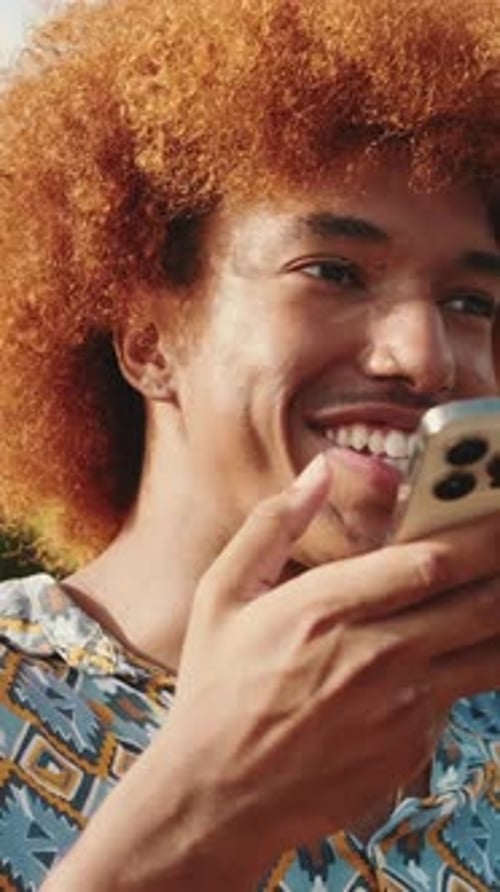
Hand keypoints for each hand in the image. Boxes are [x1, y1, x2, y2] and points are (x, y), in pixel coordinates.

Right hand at [170, 453, 499, 857]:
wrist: (217, 795)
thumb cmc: (216, 688)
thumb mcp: (221, 595)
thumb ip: (271, 525)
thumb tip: (318, 473)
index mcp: (326, 608)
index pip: (431, 560)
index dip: (480, 532)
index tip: (497, 509)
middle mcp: (375, 656)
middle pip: (479, 602)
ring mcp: (401, 708)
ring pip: (489, 652)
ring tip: (498, 592)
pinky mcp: (412, 748)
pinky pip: (461, 695)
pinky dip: (471, 664)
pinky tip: (459, 647)